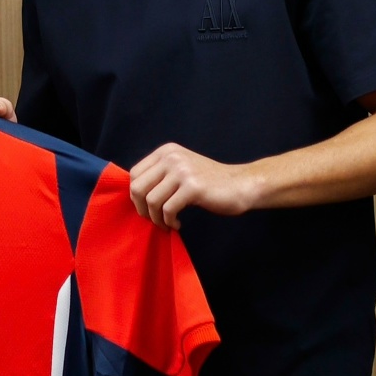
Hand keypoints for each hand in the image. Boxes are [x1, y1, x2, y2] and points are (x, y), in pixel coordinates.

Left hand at [128, 143, 258, 229]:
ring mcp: (182, 171)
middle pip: (138, 188)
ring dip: (156, 219)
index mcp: (166, 151)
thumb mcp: (181, 169)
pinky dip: (169, 222)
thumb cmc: (209, 183)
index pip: (134, 174)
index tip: (147, 208)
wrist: (241, 184)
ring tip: (167, 224)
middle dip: (142, 209)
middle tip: (154, 220)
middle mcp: (171, 157)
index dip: (136, 196)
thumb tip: (134, 194)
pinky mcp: (193, 187)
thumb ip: (159, 175)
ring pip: (151, 201)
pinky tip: (177, 224)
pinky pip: (168, 209)